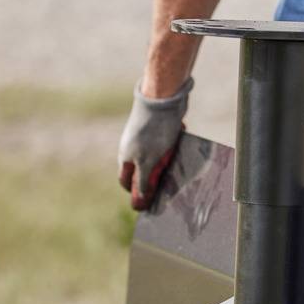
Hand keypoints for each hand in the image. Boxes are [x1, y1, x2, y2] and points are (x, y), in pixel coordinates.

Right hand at [118, 78, 191, 209]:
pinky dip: (170, 149)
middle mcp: (132, 148)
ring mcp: (144, 138)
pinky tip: (178, 148)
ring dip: (164, 164)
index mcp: (125, 157)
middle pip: (141, 171)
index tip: (148, 204)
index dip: (135, 193)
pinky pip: (164, 146)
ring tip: (174, 166)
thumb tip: (138, 201)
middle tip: (166, 187)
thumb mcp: (148, 162)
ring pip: (154, 158)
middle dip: (153, 179)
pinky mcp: (157, 130)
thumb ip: (143, 181)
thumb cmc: (153, 133)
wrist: (162, 99)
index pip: (126, 181)